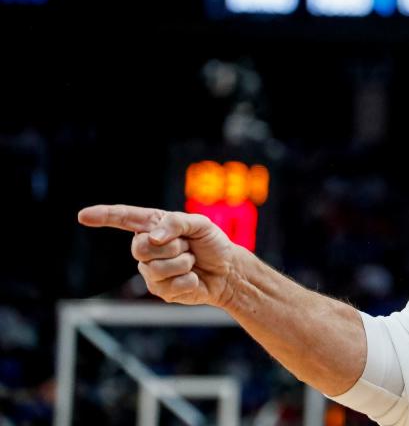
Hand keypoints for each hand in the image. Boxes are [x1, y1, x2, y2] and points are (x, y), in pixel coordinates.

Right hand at [78, 204, 238, 306]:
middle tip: (188, 246)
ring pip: (156, 268)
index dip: (104, 216)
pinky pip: (170, 285)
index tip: (83, 216)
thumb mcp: (200, 224)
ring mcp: (150, 271)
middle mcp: (147, 248)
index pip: (124, 219)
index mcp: (153, 226)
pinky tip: (193, 278)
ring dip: (183, 263)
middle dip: (172, 246)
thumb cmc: (212, 242)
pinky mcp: (160, 290)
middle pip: (140, 248)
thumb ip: (176, 222)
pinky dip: (189, 280)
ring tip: (191, 261)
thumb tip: (153, 237)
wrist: (227, 269)